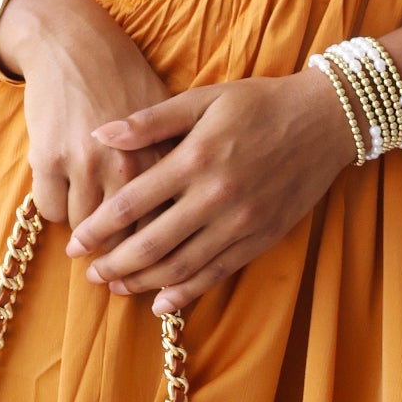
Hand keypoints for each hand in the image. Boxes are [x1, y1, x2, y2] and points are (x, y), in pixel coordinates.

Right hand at [0, 0, 172, 228]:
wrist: (73, 42)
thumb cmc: (125, 78)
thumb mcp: (167, 113)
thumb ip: (177, 161)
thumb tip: (191, 208)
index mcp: (160, 156)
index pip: (164, 223)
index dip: (156, 246)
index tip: (149, 254)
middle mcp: (126, 164)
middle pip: (124, 235)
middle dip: (118, 249)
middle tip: (112, 250)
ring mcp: (84, 162)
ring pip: (84, 227)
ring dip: (85, 229)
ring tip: (88, 217)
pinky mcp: (48, 158)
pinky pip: (51, 211)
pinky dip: (57, 210)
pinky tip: (65, 194)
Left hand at [64, 69, 358, 311]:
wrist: (326, 119)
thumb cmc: (260, 103)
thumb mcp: (203, 99)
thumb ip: (150, 121)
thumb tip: (101, 134)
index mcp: (195, 158)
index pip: (131, 203)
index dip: (97, 228)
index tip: (75, 243)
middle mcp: (215, 196)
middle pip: (150, 244)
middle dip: (114, 264)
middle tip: (89, 274)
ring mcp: (240, 222)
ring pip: (181, 266)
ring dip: (143, 282)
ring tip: (116, 287)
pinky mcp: (262, 237)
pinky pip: (217, 272)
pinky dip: (186, 292)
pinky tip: (161, 302)